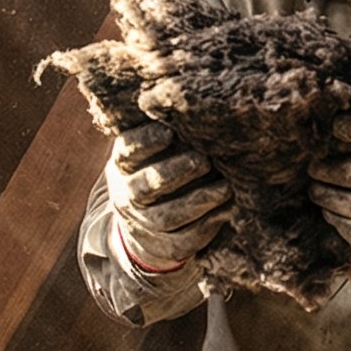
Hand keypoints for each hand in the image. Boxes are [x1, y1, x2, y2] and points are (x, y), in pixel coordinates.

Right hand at [106, 121, 228, 269]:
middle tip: (204, 160)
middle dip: (176, 172)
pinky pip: (187, 238)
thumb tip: (197, 103)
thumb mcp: (152, 153)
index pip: (127, 152)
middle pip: (146, 187)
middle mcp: (127, 196)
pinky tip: (228, 209)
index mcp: (122, 167)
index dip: (145, 142)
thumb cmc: (159, 172)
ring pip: (168, 216)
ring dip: (198, 201)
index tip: (168, 131)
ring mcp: (144, 224)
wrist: (146, 229)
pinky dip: (210, 224)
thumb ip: (167, 132)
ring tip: (225, 187)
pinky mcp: (166, 246)